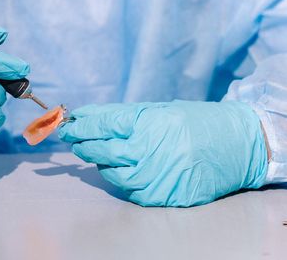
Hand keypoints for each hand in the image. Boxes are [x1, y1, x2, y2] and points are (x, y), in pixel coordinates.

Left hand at [58, 100, 267, 205]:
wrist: (237, 146)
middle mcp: (148, 151)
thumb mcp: (158, 110)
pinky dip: (121, 177)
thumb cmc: (195, 122)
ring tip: (98, 151)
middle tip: (71, 136)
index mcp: (148, 123)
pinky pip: (129, 189)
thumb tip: (86, 118)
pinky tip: (122, 167)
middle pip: (99, 149)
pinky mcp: (162, 196)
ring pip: (109, 172)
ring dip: (99, 161)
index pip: (101, 124)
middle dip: (81, 142)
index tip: (68, 122)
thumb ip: (122, 117)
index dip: (80, 124)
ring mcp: (155, 176)